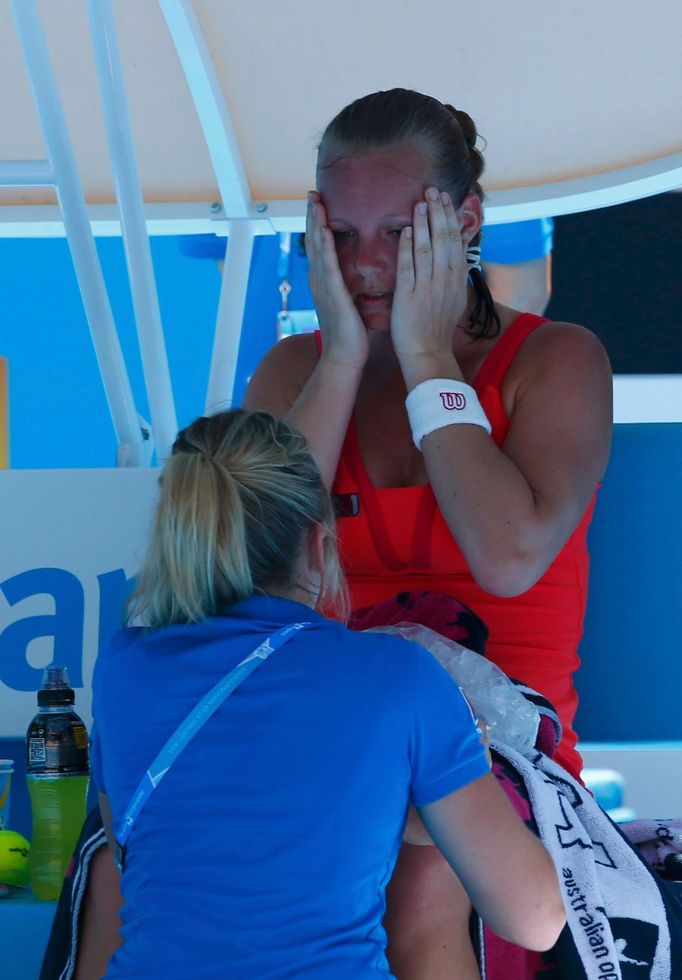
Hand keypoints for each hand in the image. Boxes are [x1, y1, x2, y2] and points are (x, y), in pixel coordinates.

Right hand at [306, 191, 368, 368]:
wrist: (344, 356)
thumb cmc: (351, 334)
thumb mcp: (349, 303)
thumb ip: (349, 287)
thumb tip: (357, 276)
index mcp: (324, 281)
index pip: (321, 246)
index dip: (318, 224)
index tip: (319, 202)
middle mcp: (319, 280)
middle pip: (314, 241)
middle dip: (312, 216)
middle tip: (312, 192)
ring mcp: (322, 285)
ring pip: (317, 247)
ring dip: (314, 222)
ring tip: (314, 201)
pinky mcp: (331, 292)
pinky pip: (327, 262)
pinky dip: (324, 243)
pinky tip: (323, 227)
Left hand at [391, 187, 468, 373]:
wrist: (428, 354)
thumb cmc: (437, 328)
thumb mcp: (453, 299)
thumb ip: (454, 277)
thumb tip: (458, 259)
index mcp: (456, 279)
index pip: (455, 241)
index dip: (450, 217)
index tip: (446, 199)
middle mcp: (445, 280)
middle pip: (444, 239)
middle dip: (438, 212)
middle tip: (433, 190)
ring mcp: (427, 288)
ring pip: (427, 249)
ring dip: (424, 223)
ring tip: (420, 202)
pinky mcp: (409, 297)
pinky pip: (409, 268)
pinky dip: (408, 248)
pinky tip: (406, 230)